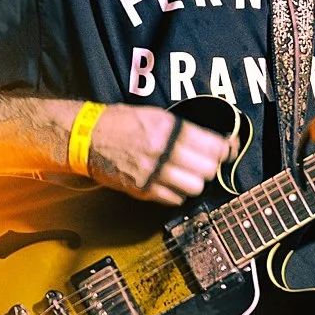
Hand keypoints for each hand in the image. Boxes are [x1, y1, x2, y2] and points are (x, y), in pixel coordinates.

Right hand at [83, 104, 233, 205]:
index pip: (213, 146)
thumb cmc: (120, 123)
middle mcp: (164, 152)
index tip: (228, 150)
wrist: (87, 138)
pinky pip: (175, 199)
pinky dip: (177, 193)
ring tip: (186, 173)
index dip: (225, 149)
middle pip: (207, 169)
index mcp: (169, 130)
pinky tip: (170, 183)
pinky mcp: (143, 190)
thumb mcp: (155, 116)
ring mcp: (153, 174)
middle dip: (209, 166)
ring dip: (194, 181)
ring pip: (194, 187)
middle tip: (204, 161)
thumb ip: (182, 130)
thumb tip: (211, 142)